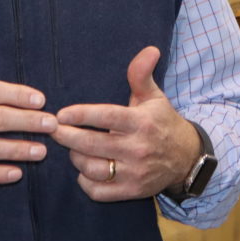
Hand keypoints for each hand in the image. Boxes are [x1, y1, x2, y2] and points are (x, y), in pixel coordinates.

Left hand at [52, 46, 200, 201]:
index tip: (61, 114)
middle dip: (66, 136)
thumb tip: (149, 49)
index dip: (81, 115)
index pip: (106, 117)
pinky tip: (84, 168)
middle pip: (92, 144)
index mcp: (141, 122)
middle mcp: (138, 148)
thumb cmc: (162, 123)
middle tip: (53, 129)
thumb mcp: (154, 97)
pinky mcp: (131, 191)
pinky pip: (98, 191)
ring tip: (72, 147)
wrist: (186, 158)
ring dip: (76, 157)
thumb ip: (142, 74)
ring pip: (92, 168)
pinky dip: (85, 181)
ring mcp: (134, 172)